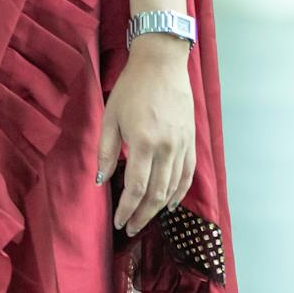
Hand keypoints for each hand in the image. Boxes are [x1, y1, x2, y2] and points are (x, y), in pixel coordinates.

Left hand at [96, 36, 195, 236]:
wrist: (162, 64)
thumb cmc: (131, 87)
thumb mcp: (110, 116)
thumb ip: (106, 150)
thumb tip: (101, 180)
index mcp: (143, 142)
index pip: (136, 187)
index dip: (127, 209)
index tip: (119, 222)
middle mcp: (166, 148)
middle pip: (156, 193)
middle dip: (142, 215)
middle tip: (131, 228)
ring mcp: (182, 146)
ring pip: (173, 188)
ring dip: (158, 208)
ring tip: (145, 219)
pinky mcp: (191, 141)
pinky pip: (188, 175)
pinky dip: (179, 193)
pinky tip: (169, 203)